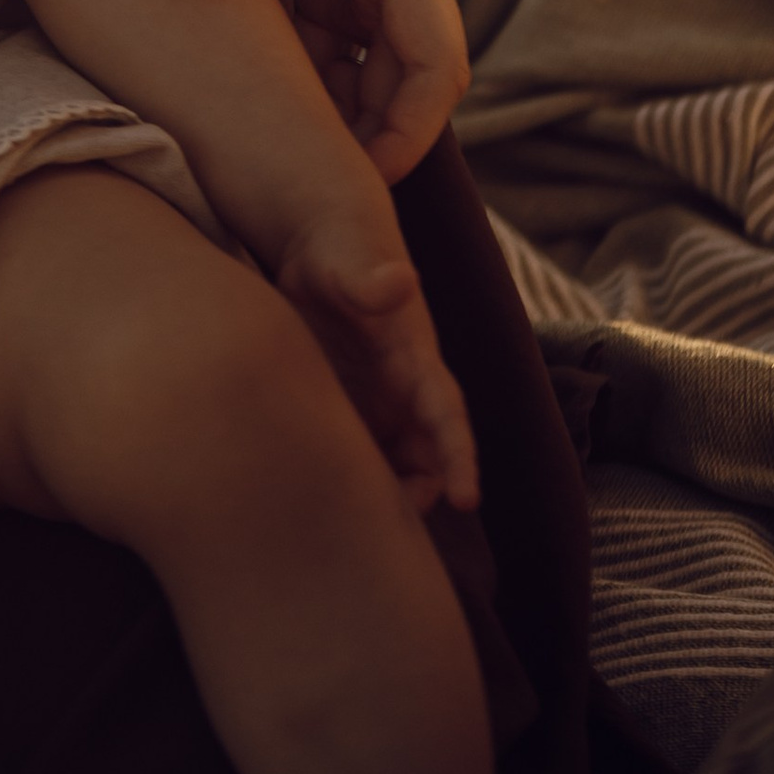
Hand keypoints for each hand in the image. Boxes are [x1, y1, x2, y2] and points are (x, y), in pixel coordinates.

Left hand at [161, 0, 466, 181]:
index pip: (433, 63)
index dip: (403, 134)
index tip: (352, 189)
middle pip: (392, 79)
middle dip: (349, 140)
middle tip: (276, 206)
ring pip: (349, 51)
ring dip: (312, 97)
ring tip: (240, 161)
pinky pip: (321, 13)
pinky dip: (287, 48)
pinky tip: (225, 80)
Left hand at [276, 212, 478, 513]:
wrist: (320, 245)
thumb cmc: (341, 248)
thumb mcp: (350, 258)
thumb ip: (370, 276)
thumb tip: (400, 281)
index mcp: (414, 357)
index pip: (446, 411)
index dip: (458, 455)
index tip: (466, 497)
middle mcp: (402, 389)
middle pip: (424, 455)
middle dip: (420, 493)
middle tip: (394, 528)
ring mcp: (372, 401)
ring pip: (388, 463)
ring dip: (381, 494)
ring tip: (347, 527)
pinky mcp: (340, 405)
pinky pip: (350, 453)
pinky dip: (342, 480)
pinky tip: (307, 501)